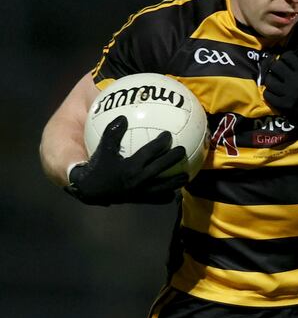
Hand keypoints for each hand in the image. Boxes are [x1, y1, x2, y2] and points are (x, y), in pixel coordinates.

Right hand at [65, 115, 187, 205]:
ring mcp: (140, 192)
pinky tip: (173, 192)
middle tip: (183, 150)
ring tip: (187, 176)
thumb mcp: (103, 149)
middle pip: (160, 168)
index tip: (168, 135)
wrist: (91, 190)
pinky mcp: (140, 200)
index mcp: (130, 167)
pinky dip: (166, 196)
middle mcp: (137, 180)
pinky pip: (156, 199)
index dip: (160, 143)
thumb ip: (112, 133)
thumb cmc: (98, 167)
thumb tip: (122, 117)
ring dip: (175, 181)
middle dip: (173, 159)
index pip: (149, 152)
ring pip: (162, 187)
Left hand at [262, 51, 297, 134]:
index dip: (286, 57)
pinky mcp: (284, 105)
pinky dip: (269, 93)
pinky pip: (268, 95)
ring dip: (270, 80)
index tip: (287, 61)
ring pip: (269, 81)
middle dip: (276, 67)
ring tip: (274, 82)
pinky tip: (274, 93)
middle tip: (278, 70)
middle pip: (276, 67)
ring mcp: (288, 94)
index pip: (288, 57)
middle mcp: (294, 81)